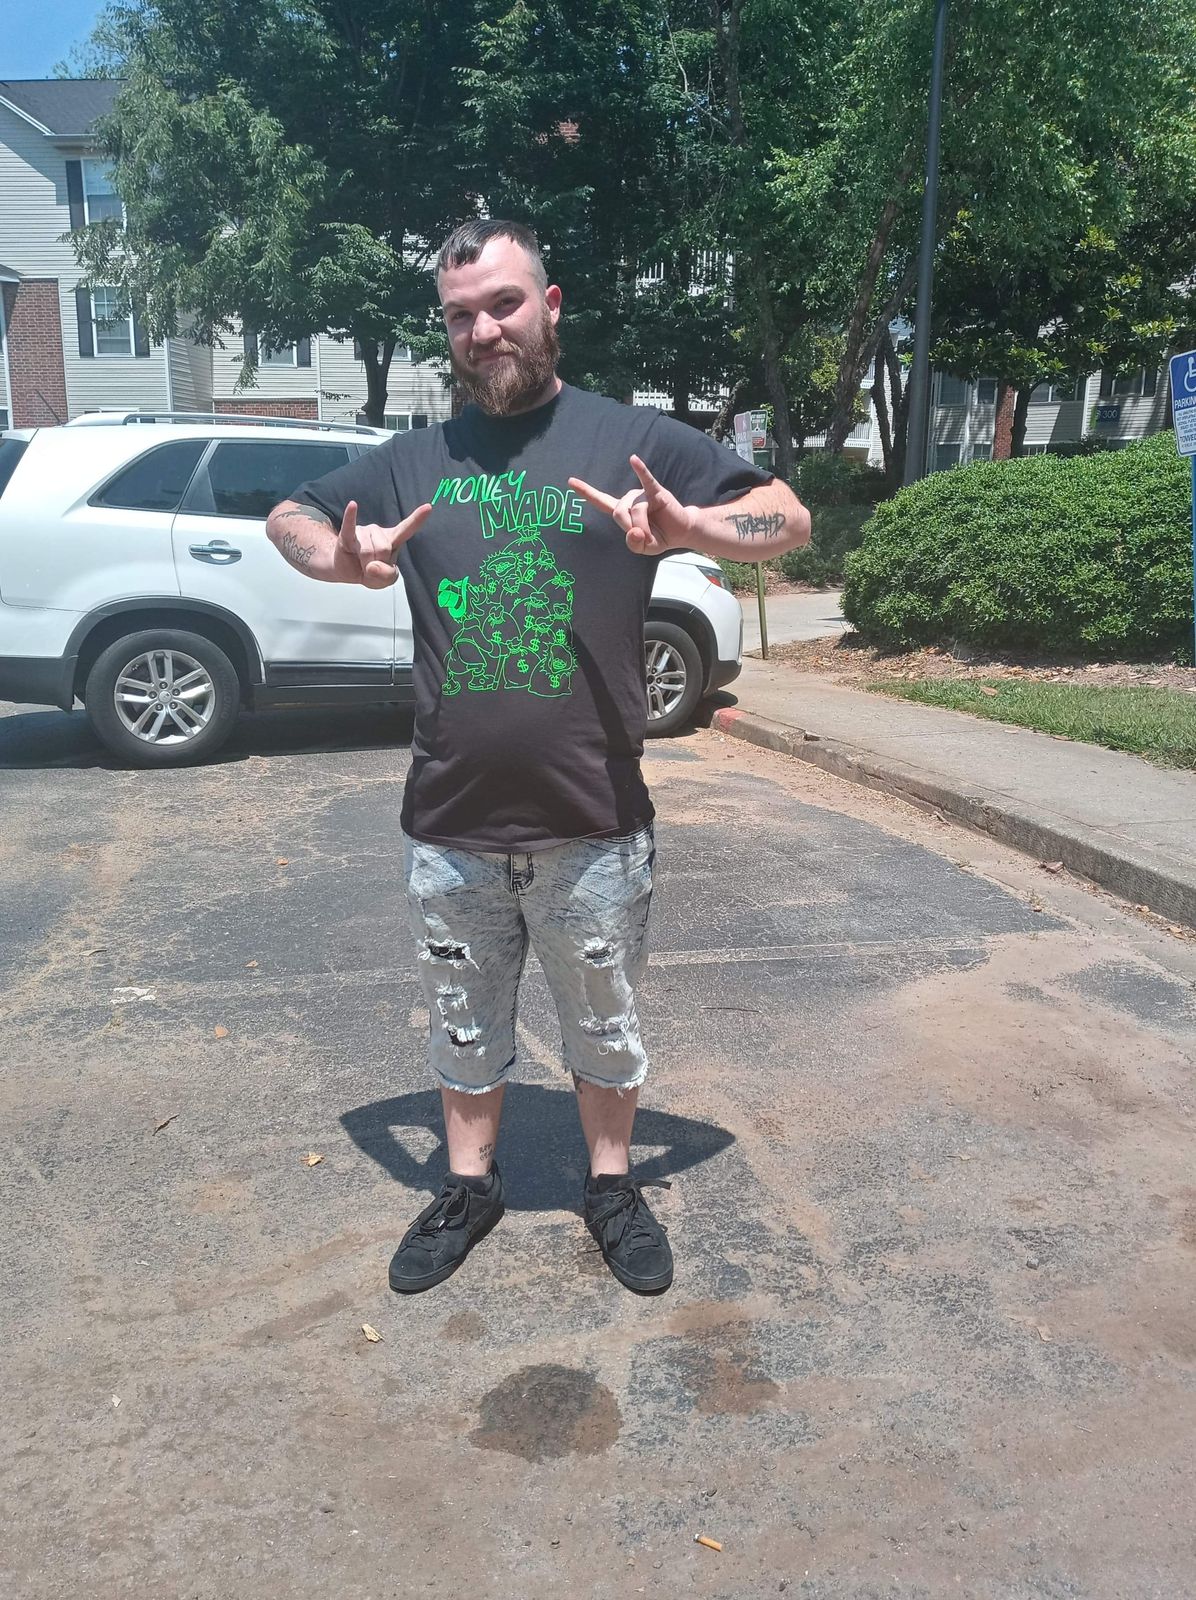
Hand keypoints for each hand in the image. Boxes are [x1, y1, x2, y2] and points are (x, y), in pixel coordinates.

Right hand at [335, 499, 432, 587]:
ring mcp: (364, 532)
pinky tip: (353, 505)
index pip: (407, 528)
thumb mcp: (385, 580)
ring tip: (361, 563)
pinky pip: (350, 527)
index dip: (417, 518)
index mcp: (393, 540)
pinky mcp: (348, 535)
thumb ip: (386, 576)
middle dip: (377, 564)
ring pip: (368, 551)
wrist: (348, 570)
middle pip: (384, 549)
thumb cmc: (370, 571)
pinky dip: (351, 517)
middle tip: (371, 566)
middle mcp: (379, 532)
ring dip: (364, 564)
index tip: (428, 507)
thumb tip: (371, 566)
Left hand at [568, 455, 694, 555]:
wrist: (681, 532)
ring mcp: (642, 494)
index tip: (570, 481)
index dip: (586, 493)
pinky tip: (633, 460)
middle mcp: (630, 499)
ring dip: (643, 525)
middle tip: (645, 536)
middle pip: (618, 512)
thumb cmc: (660, 536)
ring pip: (635, 510)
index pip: (601, 501)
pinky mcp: (656, 492)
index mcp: (623, 511)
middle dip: (631, 528)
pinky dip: (640, 470)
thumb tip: (633, 532)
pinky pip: (646, 481)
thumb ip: (634, 544)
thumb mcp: (644, 547)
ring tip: (654, 530)